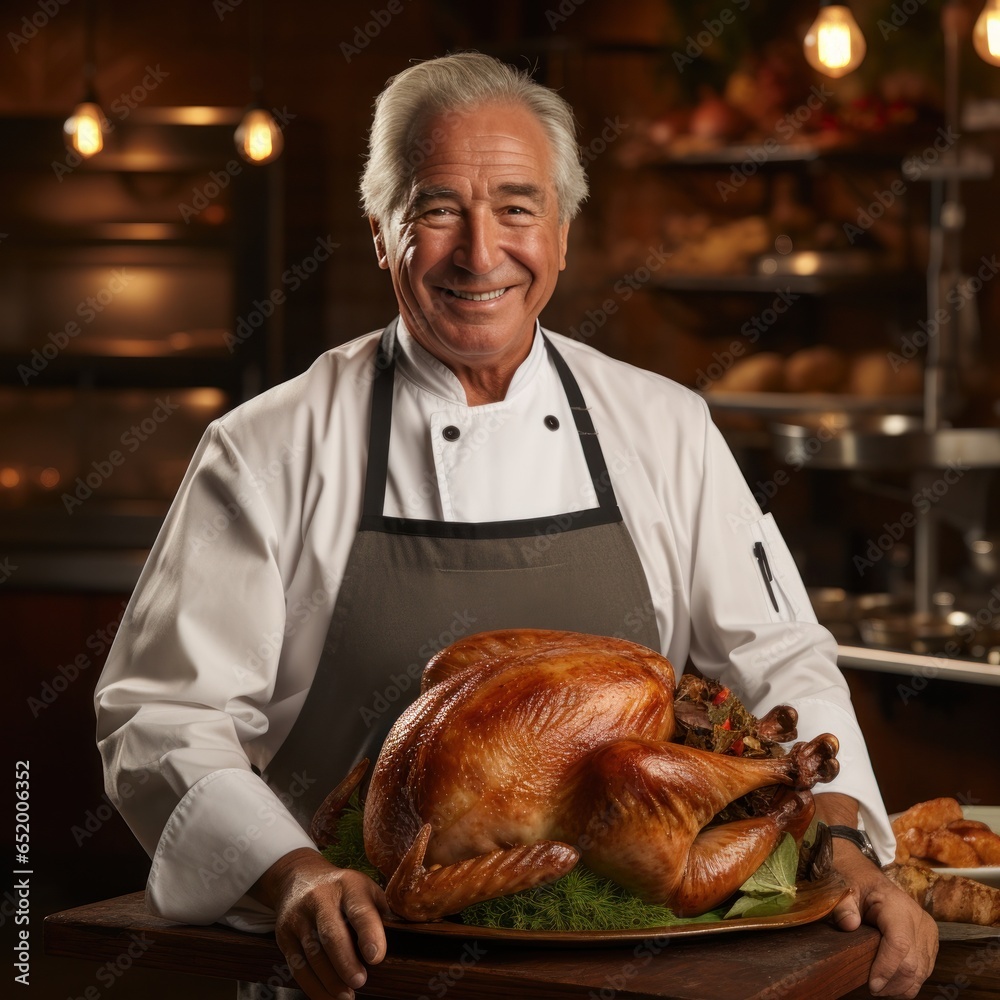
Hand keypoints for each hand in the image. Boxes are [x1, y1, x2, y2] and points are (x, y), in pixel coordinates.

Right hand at [250, 847, 391, 998]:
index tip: (376, 958)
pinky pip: (296, 965)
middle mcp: (320, 898)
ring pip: (312, 953)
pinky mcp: (283, 934)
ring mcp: (298, 916)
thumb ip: (379, 912)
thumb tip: (401, 942)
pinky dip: (312, 985)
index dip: (369, 933)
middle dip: (345, 962)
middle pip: (331, 933)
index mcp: (349, 885)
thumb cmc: (344, 891)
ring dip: (330, 979)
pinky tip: (327, 996)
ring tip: (347, 996)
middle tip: (360, 982)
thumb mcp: (364, 889)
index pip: (360, 909)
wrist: (299, 877)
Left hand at [829, 839, 938, 997]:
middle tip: (871, 989)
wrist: (869, 878)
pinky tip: (891, 984)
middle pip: (913, 964)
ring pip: (922, 973)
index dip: (887, 968)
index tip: (871, 984)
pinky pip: (924, 971)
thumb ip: (843, 905)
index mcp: (898, 906)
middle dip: (892, 983)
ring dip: (901, 987)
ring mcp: (928, 933)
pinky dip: (909, 982)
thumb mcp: (844, 889)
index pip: (900, 944)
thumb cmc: (856, 884)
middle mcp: (920, 921)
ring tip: (879, 989)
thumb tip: (849, 924)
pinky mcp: (930, 943)